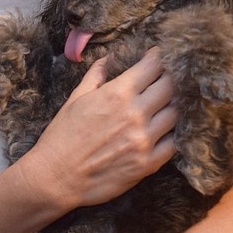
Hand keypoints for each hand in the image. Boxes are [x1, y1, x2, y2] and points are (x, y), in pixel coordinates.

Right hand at [21, 48, 177, 209]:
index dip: (158, 57)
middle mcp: (135, 115)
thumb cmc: (62, 135)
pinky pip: (173, 143)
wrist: (56, 177)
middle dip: (169, 78)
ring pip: (176, 114)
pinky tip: (163, 130)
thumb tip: (110, 58)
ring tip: (165, 104)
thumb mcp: (76, 98)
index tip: (158, 56)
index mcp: (117, 94)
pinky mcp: (148, 165)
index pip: (152, 67)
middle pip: (170, 87)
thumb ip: (96, 75)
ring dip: (172, 106)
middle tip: (165, 78)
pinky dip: (171, 134)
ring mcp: (144, 141)